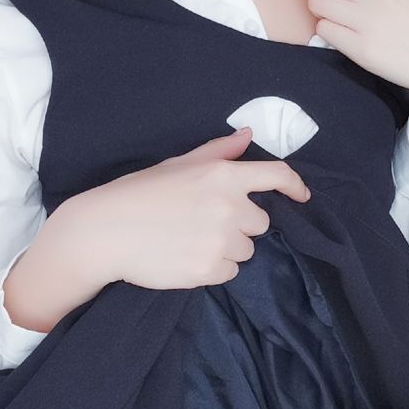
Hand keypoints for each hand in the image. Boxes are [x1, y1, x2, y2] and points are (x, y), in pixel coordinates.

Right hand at [84, 125, 311, 291]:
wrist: (107, 231)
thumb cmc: (140, 192)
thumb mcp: (179, 164)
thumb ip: (218, 152)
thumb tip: (247, 136)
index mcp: (223, 175)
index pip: (277, 175)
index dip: (295, 186)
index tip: (302, 196)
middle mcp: (229, 207)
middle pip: (260, 222)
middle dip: (239, 224)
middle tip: (203, 222)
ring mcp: (221, 241)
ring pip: (246, 250)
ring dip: (227, 248)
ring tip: (190, 240)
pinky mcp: (210, 270)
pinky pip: (230, 272)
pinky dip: (213, 268)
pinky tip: (185, 257)